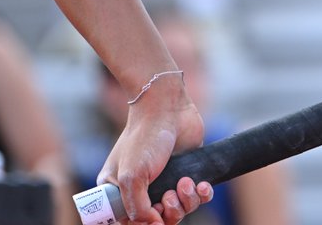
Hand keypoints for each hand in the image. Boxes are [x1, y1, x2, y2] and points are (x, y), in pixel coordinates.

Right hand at [98, 87, 210, 223]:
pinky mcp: (188, 172)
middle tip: (170, 196)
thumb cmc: (144, 139)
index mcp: (119, 192)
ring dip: (186, 201)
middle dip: (170, 213)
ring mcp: (167, 181)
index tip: (154, 216)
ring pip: (181, 210)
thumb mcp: (131, 177)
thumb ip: (137, 209)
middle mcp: (143, 189)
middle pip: (160, 220)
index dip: (144, 224)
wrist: (168, 108)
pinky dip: (202, 194)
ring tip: (184, 183)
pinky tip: (201, 184)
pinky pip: (199, 196)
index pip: (131, 223)